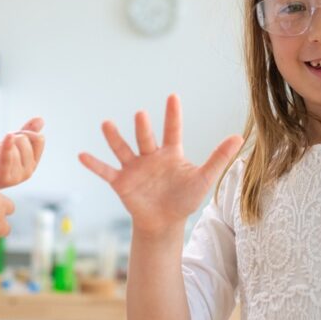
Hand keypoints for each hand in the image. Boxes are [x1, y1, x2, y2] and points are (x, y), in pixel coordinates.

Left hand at [0, 117, 44, 188]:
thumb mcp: (12, 144)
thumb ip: (27, 132)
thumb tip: (40, 119)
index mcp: (33, 163)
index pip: (38, 139)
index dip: (25, 132)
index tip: (12, 137)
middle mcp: (28, 172)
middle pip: (24, 140)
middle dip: (9, 138)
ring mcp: (16, 176)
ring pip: (14, 144)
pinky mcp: (2, 177)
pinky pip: (8, 157)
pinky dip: (7, 146)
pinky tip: (8, 137)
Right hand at [78, 94, 243, 238]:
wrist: (165, 222)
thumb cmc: (185, 199)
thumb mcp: (204, 178)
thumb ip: (219, 157)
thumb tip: (239, 136)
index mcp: (170, 153)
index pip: (172, 130)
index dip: (172, 115)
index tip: (173, 96)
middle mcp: (150, 156)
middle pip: (145, 138)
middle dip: (143, 127)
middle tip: (141, 114)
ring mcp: (134, 168)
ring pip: (123, 149)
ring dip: (114, 138)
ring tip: (106, 124)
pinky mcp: (121, 182)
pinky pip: (106, 171)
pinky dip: (94, 165)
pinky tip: (82, 155)